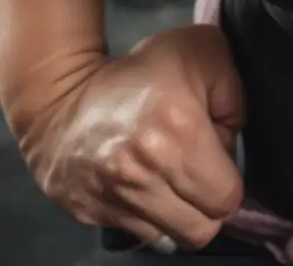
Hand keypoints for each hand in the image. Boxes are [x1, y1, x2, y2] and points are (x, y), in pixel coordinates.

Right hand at [20, 24, 246, 248]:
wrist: (59, 94)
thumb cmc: (138, 72)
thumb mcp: (201, 52)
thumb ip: (233, 97)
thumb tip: (230, 144)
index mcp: (179, 130)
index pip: (227, 197)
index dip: (227, 179)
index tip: (214, 159)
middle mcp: (145, 171)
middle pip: (203, 229)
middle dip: (207, 205)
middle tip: (197, 176)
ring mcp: (116, 197)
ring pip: (172, 239)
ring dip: (178, 215)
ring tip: (170, 182)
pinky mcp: (93, 214)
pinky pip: (140, 235)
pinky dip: (148, 218)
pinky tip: (143, 188)